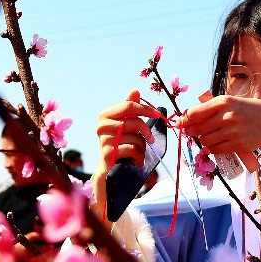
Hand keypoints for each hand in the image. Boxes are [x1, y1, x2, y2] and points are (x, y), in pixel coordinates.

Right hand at [91, 90, 163, 218]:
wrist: (110, 171)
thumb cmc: (121, 146)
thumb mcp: (127, 126)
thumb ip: (130, 109)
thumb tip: (134, 90)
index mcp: (106, 115)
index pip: (129, 105)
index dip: (146, 109)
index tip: (159, 115)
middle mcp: (101, 126)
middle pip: (134, 121)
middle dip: (146, 131)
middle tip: (150, 140)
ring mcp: (104, 140)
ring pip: (135, 137)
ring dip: (142, 147)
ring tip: (138, 153)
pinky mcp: (108, 154)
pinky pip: (133, 149)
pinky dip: (138, 156)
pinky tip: (135, 160)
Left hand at [170, 93, 260, 173]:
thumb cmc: (243, 110)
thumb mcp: (228, 103)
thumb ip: (208, 109)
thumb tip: (185, 120)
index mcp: (222, 102)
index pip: (195, 113)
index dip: (184, 120)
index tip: (179, 125)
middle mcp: (227, 116)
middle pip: (198, 129)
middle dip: (192, 132)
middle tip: (191, 132)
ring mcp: (233, 131)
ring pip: (206, 141)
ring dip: (204, 141)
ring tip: (209, 137)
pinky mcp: (238, 144)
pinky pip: (216, 149)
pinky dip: (213, 148)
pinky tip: (216, 144)